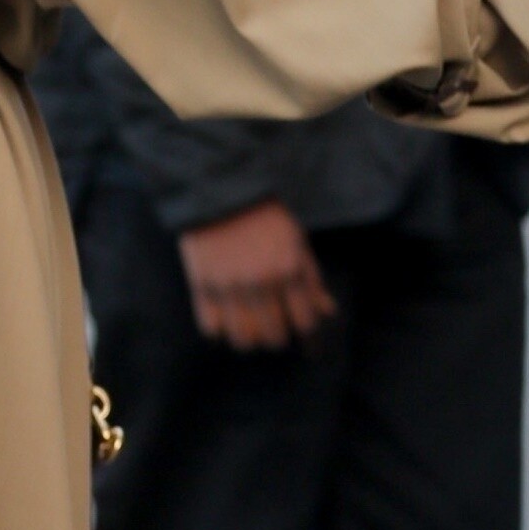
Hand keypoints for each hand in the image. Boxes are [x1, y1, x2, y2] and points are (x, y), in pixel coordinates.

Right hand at [177, 200, 336, 350]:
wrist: (221, 190)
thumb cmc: (265, 215)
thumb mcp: (297, 241)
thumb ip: (311, 279)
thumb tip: (327, 311)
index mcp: (289, 269)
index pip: (305, 322)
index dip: (308, 335)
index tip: (306, 338)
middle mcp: (260, 282)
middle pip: (274, 337)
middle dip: (279, 338)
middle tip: (276, 330)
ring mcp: (229, 287)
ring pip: (243, 340)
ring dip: (250, 339)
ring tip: (250, 329)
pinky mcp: (201, 286)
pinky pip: (211, 329)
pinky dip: (220, 330)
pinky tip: (225, 320)